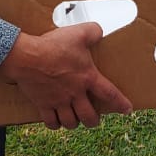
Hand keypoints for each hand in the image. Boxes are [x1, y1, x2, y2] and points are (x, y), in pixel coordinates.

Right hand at [0, 24, 133, 129]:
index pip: (110, 94)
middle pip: (89, 116)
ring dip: (74, 123)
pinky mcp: (43, 104)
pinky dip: (55, 124)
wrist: (28, 57)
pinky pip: (51, 122)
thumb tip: (100, 31)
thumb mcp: (78, 33)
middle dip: (93, 121)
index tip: (127, 110)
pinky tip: (57, 121)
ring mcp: (59, 101)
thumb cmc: (53, 46)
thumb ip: (93, 32)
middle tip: (94, 119)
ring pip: (70, 122)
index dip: (120, 104)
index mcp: (88, 78)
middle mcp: (75, 94)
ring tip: (76, 119)